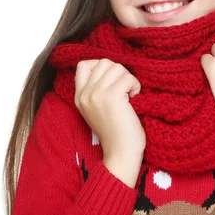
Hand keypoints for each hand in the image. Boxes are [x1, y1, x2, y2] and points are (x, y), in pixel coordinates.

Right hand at [75, 58, 144, 186]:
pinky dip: (135, 86)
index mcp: (79, 96)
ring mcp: (96, 94)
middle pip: (104, 62)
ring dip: (129, 78)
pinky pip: (128, 78)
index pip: (83, 65)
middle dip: (119, 72)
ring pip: (117, 67)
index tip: (113, 80)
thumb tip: (111, 68)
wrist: (121, 152)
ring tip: (130, 95)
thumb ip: (96, 90)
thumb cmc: (116, 131)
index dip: (101, 66)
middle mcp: (85, 94)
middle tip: (125, 90)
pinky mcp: (112, 97)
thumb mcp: (97, 108)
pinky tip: (134, 99)